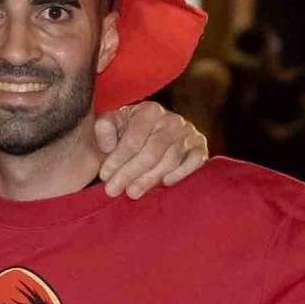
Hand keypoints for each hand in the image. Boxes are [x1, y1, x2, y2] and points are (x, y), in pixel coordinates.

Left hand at [94, 102, 208, 198]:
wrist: (152, 134)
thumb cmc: (127, 131)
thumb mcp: (112, 124)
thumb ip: (104, 128)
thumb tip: (107, 146)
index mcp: (149, 110)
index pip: (133, 139)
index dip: (117, 159)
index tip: (104, 176)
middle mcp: (172, 120)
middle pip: (151, 152)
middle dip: (130, 173)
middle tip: (113, 190)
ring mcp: (188, 133)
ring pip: (169, 160)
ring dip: (149, 179)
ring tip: (132, 193)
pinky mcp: (200, 147)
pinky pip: (193, 163)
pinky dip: (180, 174)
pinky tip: (164, 184)